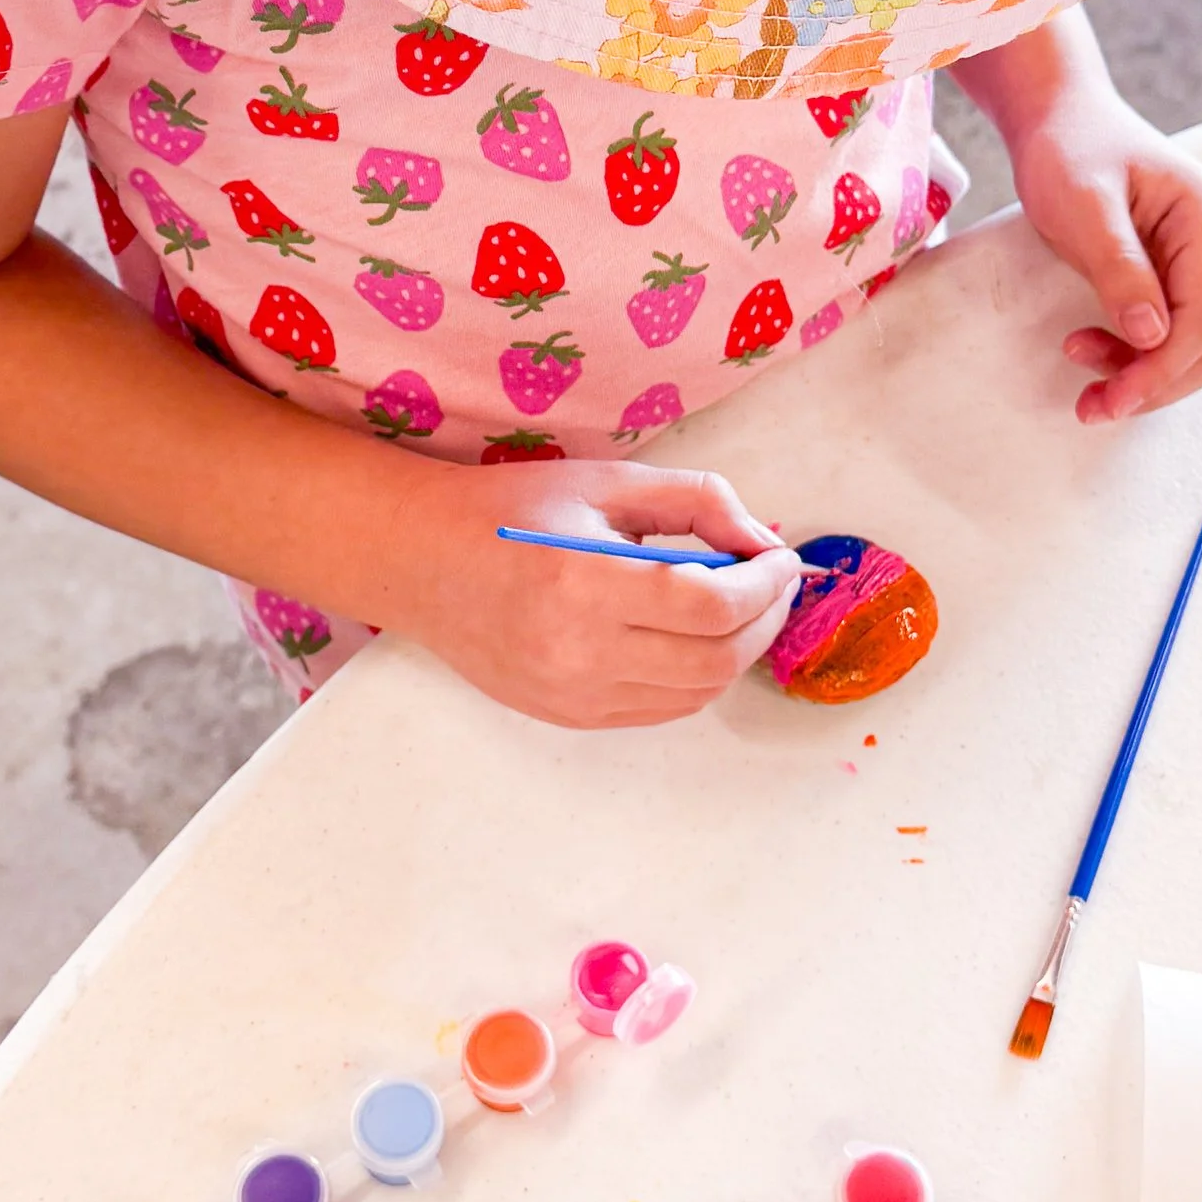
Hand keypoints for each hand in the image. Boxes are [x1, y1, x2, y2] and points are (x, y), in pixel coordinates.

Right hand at [376, 454, 804, 730]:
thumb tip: (761, 542)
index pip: (713, 604)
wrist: (420, 563)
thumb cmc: (508, 512)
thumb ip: (694, 501)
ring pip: (696, 694)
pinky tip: (696, 638)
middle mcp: (579, 653)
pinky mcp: (569, 717)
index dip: (766, 583)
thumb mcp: (604, 484)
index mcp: (585, 585)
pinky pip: (661, 710)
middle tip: (773, 584)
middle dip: (765, 620)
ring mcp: (573, 695)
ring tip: (740, 608)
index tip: (781, 558)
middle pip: (716, 659)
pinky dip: (696, 677)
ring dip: (736, 652)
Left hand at [952, 9, 1201, 422]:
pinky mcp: (1193, 272)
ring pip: (1201, 345)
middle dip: (1155, 382)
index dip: (1161, 371)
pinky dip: (1145, 355)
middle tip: (1090, 404)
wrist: (1065, 122)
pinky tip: (1098, 348)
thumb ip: (1119, 268)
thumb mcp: (1083, 207)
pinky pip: (1183, 331)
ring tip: (1082, 363)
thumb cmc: (1071, 152)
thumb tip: (1152, 337)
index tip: (1110, 400)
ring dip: (1148, 373)